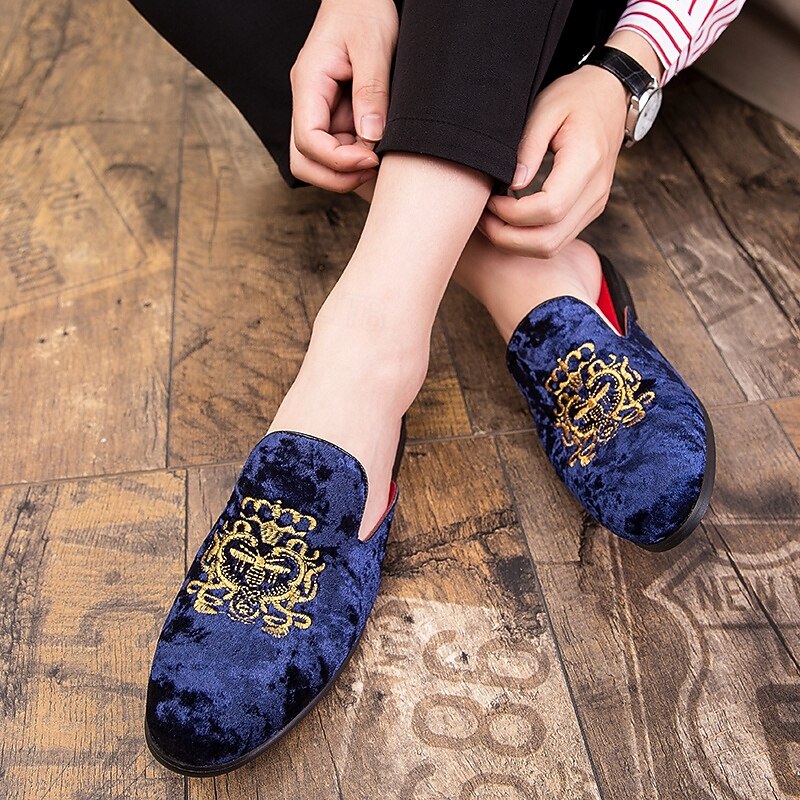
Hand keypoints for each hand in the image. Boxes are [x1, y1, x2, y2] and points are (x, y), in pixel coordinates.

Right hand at [289, 0, 397, 192]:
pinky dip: (357, 161)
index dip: (337, 161)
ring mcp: (320, 113)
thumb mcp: (373, 46)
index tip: (371, 159)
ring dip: (348, 171)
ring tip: (380, 160)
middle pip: (304, 161)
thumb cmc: (364, 11)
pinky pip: (338, 152)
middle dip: (337, 177)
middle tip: (375, 169)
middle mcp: (307, 104)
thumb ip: (372, 91)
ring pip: (319, 163)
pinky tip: (380, 153)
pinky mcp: (335, 118)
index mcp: (308, 84)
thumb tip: (371, 135)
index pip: (307, 141)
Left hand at [478, 65, 627, 257]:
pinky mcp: (588, 211)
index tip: (490, 199)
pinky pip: (555, 239)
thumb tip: (511, 185)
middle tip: (482, 219)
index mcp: (586, 162)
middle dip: (507, 237)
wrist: (611, 96)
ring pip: (551, 247)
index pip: (549, 209)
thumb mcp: (545, 109)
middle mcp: (595, 191)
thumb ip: (528, 148)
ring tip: (491, 221)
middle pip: (548, 240)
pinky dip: (528, 238)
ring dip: (515, 242)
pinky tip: (508, 220)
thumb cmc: (575, 97)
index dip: (513, 213)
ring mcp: (594, 205)